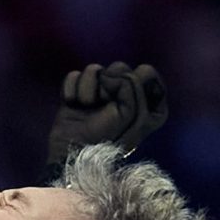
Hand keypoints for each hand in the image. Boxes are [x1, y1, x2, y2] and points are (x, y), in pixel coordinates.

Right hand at [48, 61, 168, 167]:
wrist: (72, 153)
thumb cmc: (107, 138)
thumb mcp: (130, 114)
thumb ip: (130, 83)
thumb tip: (106, 74)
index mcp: (147, 101)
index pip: (146, 72)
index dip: (134, 86)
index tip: (127, 107)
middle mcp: (125, 92)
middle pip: (120, 66)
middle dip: (109, 86)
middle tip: (104, 108)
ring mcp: (101, 90)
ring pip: (94, 69)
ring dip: (88, 91)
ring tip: (87, 109)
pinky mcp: (80, 90)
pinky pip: (73, 76)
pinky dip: (71, 92)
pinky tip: (74, 106)